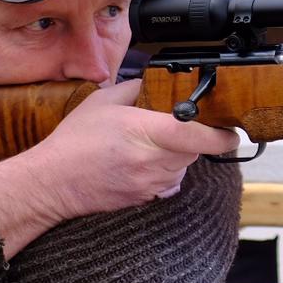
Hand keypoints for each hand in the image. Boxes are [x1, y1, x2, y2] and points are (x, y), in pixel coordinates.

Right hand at [0, 79, 238, 257]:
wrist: (52, 182)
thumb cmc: (74, 141)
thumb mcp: (102, 101)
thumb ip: (133, 88)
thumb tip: (151, 83)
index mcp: (147, 133)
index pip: (198, 136)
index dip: (221, 135)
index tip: (231, 130)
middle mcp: (153, 162)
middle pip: (195, 152)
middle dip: (192, 139)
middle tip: (178, 127)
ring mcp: (150, 184)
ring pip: (183, 168)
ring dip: (177, 156)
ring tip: (150, 145)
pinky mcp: (144, 199)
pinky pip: (167, 182)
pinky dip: (163, 171)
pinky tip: (140, 162)